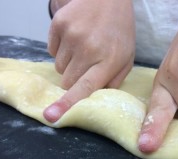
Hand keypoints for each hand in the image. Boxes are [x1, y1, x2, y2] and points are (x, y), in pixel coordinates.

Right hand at [44, 0, 134, 121]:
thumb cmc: (120, 32)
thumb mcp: (126, 59)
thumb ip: (113, 81)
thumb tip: (95, 97)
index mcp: (108, 61)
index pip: (84, 88)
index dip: (67, 104)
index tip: (51, 116)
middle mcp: (88, 49)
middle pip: (67, 81)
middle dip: (74, 80)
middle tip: (85, 67)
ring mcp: (71, 35)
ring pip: (58, 67)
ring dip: (68, 64)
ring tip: (82, 49)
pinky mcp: (59, 23)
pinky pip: (51, 50)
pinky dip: (60, 49)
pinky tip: (74, 39)